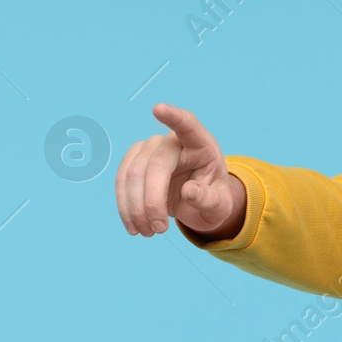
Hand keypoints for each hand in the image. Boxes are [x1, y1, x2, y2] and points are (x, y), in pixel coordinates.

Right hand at [115, 103, 244, 238]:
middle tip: (159, 231)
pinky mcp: (134, 161)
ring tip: (147, 233)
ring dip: (135, 208)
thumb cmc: (212, 199)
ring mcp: (151, 148)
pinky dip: (124, 206)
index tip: (157, 109)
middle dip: (152, 201)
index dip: (173, 117)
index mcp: (201, 144)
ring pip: (132, 173)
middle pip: (155, 164)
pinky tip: (132, 226)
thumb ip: (209, 199)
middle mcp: (173, 141)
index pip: (187, 125)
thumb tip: (190, 192)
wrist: (198, 203)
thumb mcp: (219, 206)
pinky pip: (121, 182)